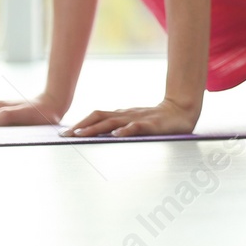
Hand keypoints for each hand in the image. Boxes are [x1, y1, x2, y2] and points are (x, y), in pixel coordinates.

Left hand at [61, 98, 199, 137]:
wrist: (182, 111)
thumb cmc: (156, 120)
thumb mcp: (134, 122)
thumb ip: (119, 126)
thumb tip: (99, 135)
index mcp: (121, 114)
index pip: (96, 116)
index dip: (79, 123)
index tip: (64, 133)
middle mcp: (126, 114)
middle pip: (99, 116)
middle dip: (81, 126)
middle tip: (66, 135)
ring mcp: (138, 118)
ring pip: (113, 121)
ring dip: (96, 128)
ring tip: (81, 135)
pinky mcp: (152, 124)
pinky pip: (137, 127)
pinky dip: (126, 130)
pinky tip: (117, 135)